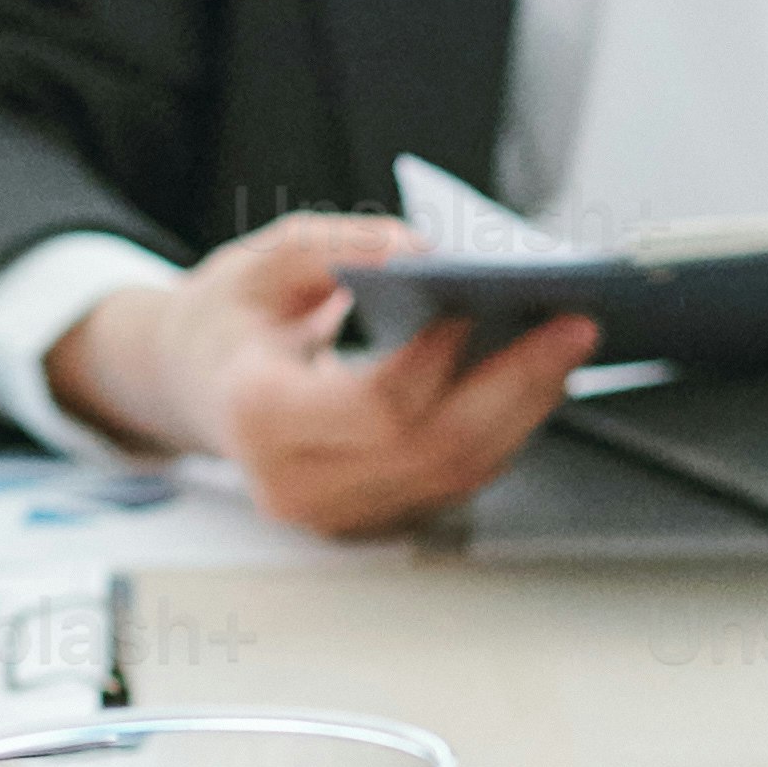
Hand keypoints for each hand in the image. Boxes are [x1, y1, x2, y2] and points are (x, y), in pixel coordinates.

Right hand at [47, 214, 593, 536]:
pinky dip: (501, 432)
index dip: (438, 361)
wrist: (193, 386)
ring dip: (524, 412)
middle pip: (434, 449)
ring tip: (569, 348)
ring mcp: (335, 514)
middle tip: (574, 327)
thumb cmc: (231, 322)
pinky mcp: (371, 518)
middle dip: (515, 386)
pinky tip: (536, 382)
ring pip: (454, 475)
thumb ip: (339, 248)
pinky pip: (452, 482)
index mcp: (258, 416)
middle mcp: (295, 483)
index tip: (481, 305)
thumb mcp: (266, 261)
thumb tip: (424, 250)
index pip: (374, 408)